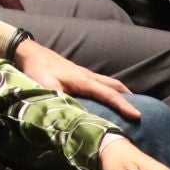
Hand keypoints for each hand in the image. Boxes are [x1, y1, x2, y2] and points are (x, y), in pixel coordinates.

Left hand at [15, 39, 139, 119]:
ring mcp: (84, 74)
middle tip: (140, 112)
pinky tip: (106, 98)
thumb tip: (71, 115)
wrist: (30, 53)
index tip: (137, 116)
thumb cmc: (37, 70)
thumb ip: (59, 99)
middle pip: (114, 85)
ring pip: (108, 83)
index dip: (123, 105)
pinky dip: (109, 90)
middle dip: (128, 98)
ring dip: (120, 93)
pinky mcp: (78, 75)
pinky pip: (100, 83)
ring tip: (129, 106)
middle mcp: (87, 76)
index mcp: (83, 80)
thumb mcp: (45, 86)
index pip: (108, 93)